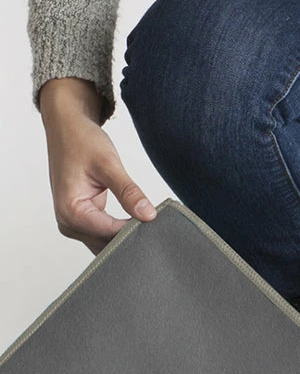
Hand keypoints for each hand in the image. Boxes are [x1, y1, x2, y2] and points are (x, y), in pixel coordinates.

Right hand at [38, 76, 156, 256]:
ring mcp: (74, 225)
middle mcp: (68, 223)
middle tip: (159, 226)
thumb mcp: (108, 164)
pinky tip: (138, 222)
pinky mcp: (83, 221)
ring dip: (127, 236)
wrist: (66, 129)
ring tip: (148, 222)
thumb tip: (149, 215)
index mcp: (71, 212)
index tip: (157, 224)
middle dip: (132, 236)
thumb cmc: (81, 141)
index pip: (110, 234)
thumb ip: (128, 191)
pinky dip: (120, 231)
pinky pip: (104, 235)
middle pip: (108, 244)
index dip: (136, 230)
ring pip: (107, 243)